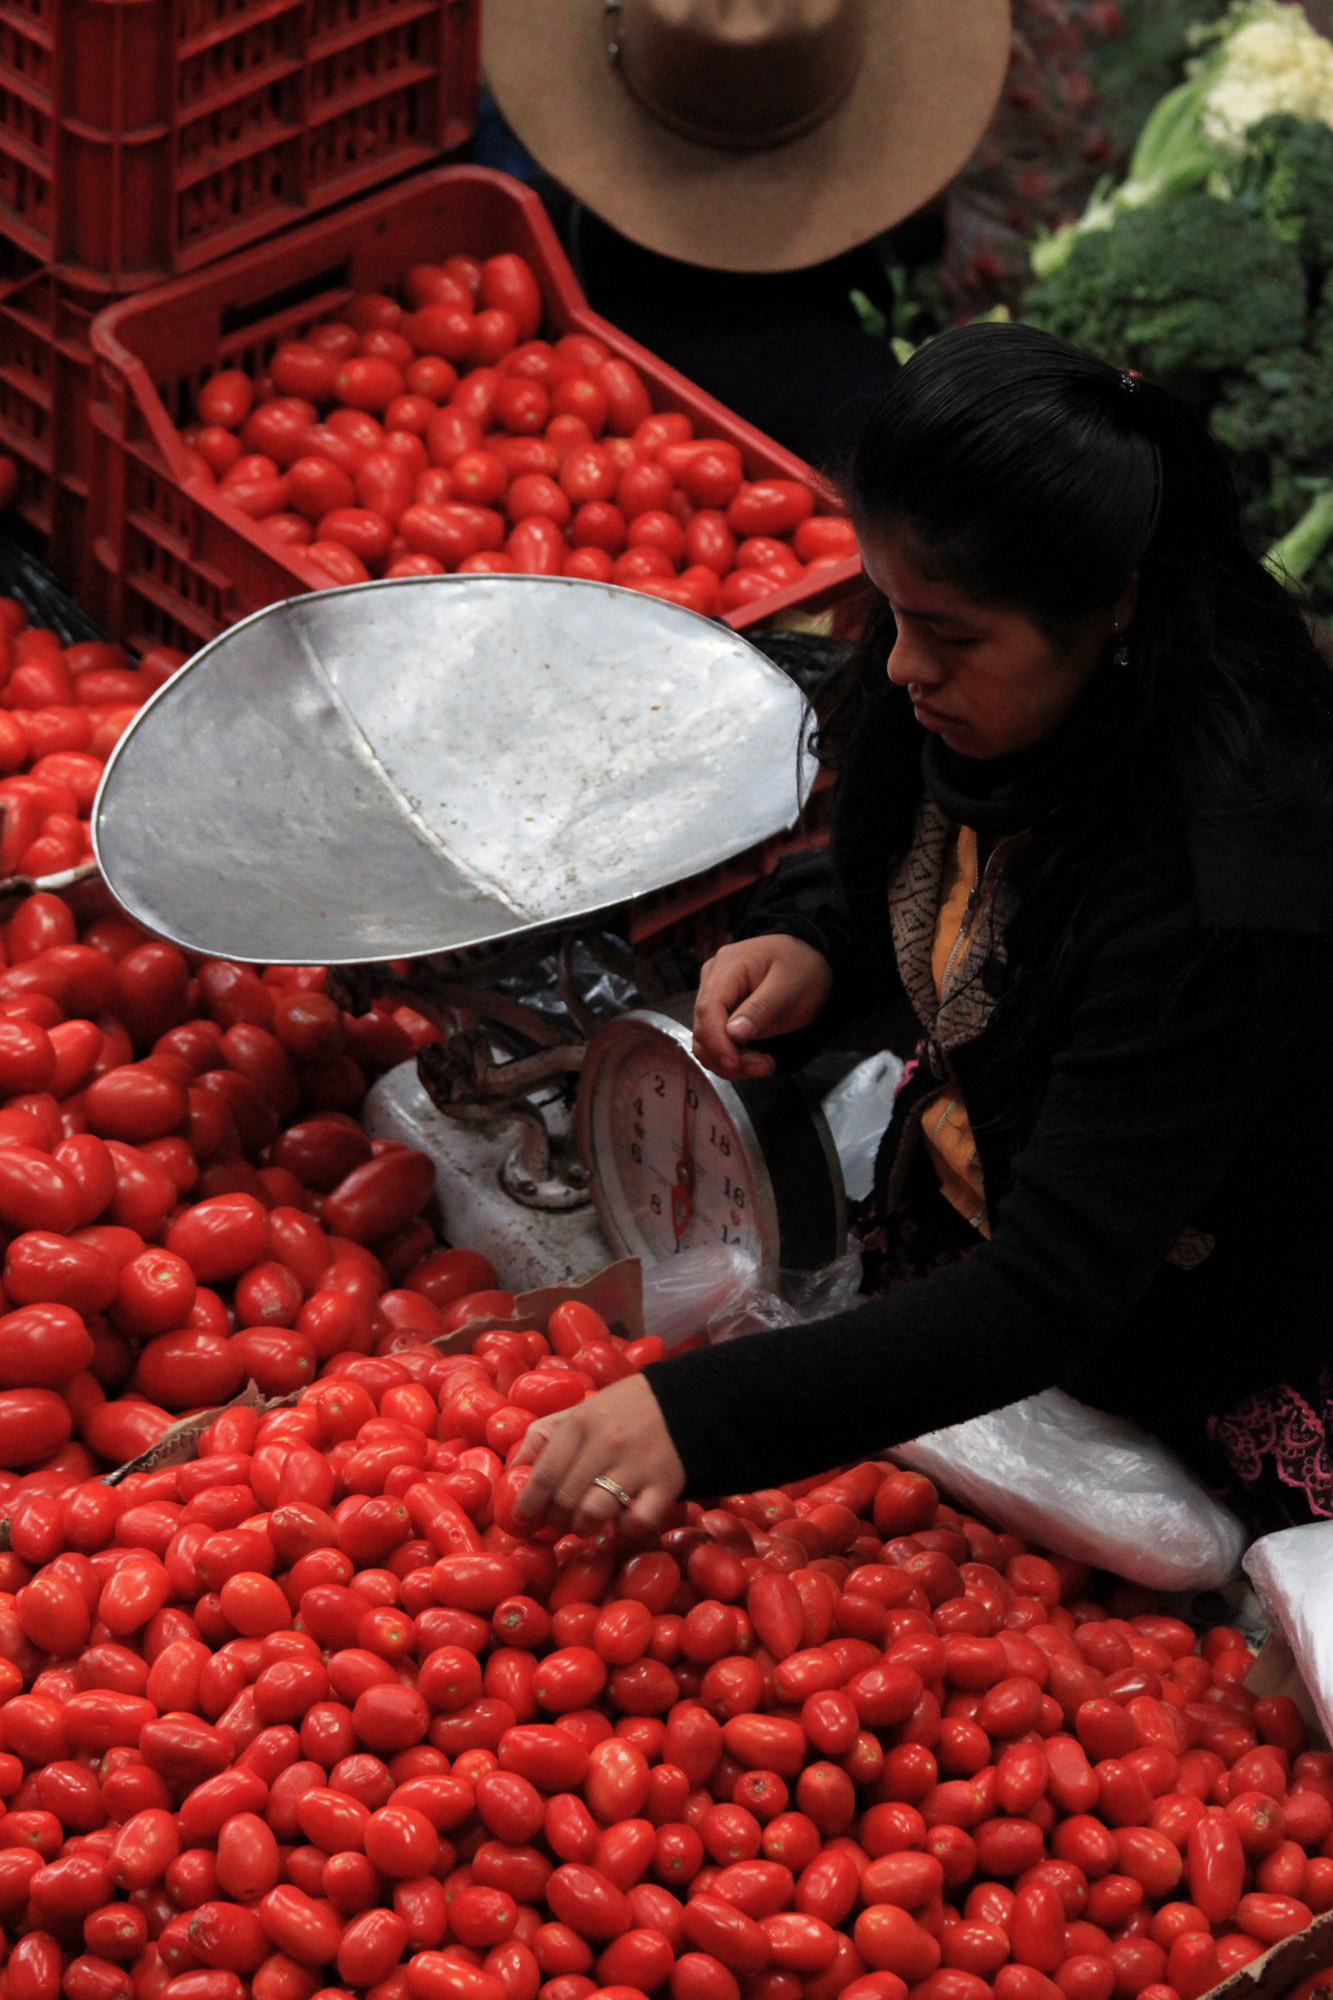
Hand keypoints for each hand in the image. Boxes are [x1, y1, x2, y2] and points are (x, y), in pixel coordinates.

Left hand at [511, 1373, 685, 1535]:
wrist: (685, 1401)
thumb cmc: (621, 1411)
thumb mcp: (579, 1411)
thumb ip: (543, 1436)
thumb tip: (512, 1470)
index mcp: (580, 1423)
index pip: (542, 1475)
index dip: (527, 1505)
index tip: (522, 1520)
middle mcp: (606, 1443)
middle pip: (564, 1500)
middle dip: (555, 1520)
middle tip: (559, 1521)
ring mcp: (636, 1465)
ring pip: (593, 1514)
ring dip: (583, 1528)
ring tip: (585, 1524)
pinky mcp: (665, 1484)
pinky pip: (637, 1522)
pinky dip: (623, 1530)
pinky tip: (620, 1522)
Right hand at [693, 934, 832, 1080]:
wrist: (809, 967)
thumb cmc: (802, 971)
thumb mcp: (789, 988)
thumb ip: (761, 1009)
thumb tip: (732, 1033)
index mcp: (728, 965)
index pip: (709, 1007)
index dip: (716, 1040)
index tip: (734, 1063)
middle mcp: (712, 979)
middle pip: (704, 1026)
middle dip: (728, 1055)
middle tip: (764, 1067)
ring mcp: (713, 996)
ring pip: (705, 1040)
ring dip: (729, 1062)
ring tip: (764, 1065)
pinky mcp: (719, 1013)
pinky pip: (714, 1042)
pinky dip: (731, 1058)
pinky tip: (756, 1060)